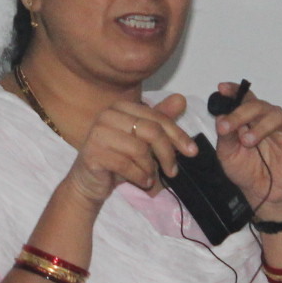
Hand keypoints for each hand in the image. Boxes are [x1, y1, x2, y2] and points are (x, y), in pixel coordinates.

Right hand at [60, 93, 197, 206]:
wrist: (89, 183)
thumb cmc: (118, 159)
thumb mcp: (142, 140)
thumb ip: (160, 121)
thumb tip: (181, 99)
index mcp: (121, 107)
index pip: (157, 118)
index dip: (178, 135)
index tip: (192, 151)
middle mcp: (108, 115)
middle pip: (151, 131)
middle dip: (167, 153)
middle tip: (173, 171)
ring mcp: (98, 133)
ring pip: (139, 149)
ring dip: (150, 168)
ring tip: (150, 177)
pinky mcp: (92, 153)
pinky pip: (126, 164)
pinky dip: (139, 176)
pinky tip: (143, 181)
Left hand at [208, 83, 281, 215]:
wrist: (260, 192)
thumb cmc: (244, 169)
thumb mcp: (227, 155)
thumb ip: (226, 137)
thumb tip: (221, 118)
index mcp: (248, 118)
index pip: (242, 99)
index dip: (234, 91)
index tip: (222, 89)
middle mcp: (265, 119)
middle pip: (257, 106)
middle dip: (240, 114)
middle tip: (226, 127)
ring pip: (276, 115)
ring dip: (261, 125)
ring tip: (248, 140)